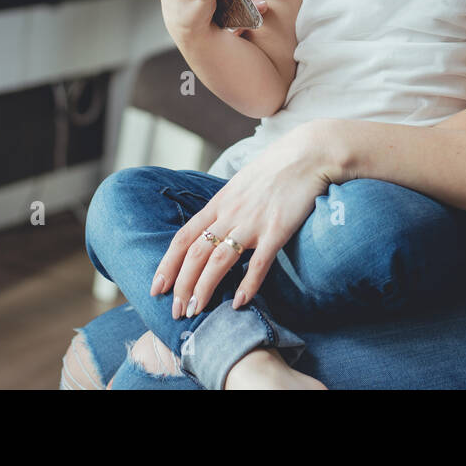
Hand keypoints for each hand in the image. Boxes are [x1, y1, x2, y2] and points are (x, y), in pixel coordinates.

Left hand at [149, 119, 340, 318]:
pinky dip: (248, 285)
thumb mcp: (241, 182)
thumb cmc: (277, 167)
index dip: (168, 264)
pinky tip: (239, 303)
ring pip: (218, 261)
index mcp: (220, 202)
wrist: (309, 154)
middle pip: (196, 253)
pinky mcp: (277, 229)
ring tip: (195, 311)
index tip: (156, 286)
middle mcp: (231, 213)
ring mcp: (253, 222)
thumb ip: (227, 205)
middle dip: (181, 285)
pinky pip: (259, 263)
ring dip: (203, 289)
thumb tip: (215, 225)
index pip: (184, 237)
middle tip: (175, 310)